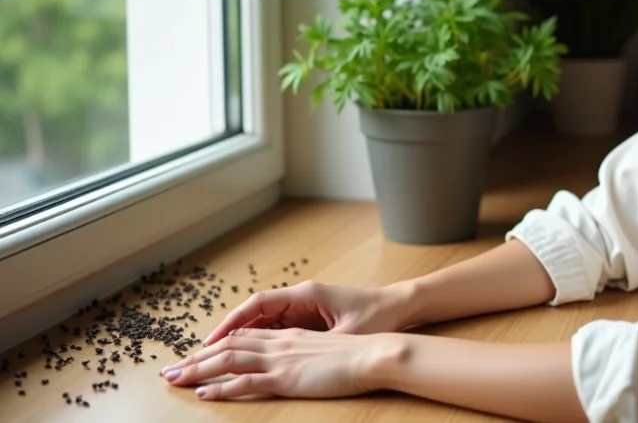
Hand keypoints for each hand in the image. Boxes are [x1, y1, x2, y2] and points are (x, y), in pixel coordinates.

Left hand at [161, 327, 402, 399]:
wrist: (375, 353)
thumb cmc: (361, 352)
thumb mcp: (330, 350)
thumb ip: (310, 355)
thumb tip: (300, 366)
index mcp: (290, 336)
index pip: (245, 336)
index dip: (218, 345)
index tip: (196, 356)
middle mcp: (281, 343)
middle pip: (229, 346)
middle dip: (196, 358)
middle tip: (169, 371)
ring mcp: (282, 359)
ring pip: (229, 360)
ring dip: (198, 370)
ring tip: (174, 380)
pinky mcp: (287, 376)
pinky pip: (246, 381)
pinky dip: (222, 387)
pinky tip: (204, 393)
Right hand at [202, 280, 414, 344]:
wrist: (398, 307)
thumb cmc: (376, 316)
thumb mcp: (347, 333)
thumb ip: (318, 344)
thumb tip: (292, 358)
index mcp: (306, 295)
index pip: (258, 304)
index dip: (232, 322)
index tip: (211, 340)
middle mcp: (301, 298)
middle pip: (254, 313)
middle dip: (226, 332)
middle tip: (198, 353)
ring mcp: (305, 308)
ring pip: (262, 322)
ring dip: (239, 338)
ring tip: (212, 358)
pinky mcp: (310, 319)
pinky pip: (276, 329)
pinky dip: (258, 341)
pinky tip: (243, 358)